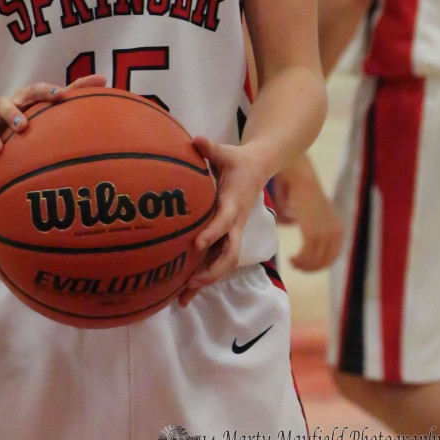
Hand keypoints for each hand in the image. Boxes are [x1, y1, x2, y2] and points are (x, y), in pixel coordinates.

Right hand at [0, 74, 106, 176]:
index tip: (60, 96)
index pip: (34, 90)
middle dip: (12, 112)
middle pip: (4, 102)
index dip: (46, 91)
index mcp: (24, 100)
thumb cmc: (29, 117)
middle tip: (22, 126)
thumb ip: (75, 92)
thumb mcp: (48, 106)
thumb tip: (104, 79)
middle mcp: (4, 109)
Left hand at [177, 135, 266, 306]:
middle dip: (211, 271)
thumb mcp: (226, 152)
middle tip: (189, 282)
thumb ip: (210, 148)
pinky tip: (183, 295)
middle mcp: (235, 223)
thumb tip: (196, 139)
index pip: (224, 222)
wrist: (258, 168)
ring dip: (205, 281)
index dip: (212, 233)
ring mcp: (232, 233)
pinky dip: (202, 278)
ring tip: (181, 300)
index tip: (196, 245)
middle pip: (228, 254)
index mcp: (233, 203)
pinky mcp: (226, 237)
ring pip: (223, 264)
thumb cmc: (237, 160)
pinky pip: (216, 261)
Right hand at [273, 158, 343, 270]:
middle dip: (311, 267)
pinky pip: (307, 255)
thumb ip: (304, 223)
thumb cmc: (299, 188)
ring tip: (292, 262)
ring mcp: (325, 233)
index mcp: (338, 229)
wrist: (299, 177)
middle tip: (296, 266)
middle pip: (325, 260)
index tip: (306, 265)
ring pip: (315, 260)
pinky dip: (299, 260)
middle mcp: (335, 233)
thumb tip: (292, 227)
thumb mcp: (308, 211)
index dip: (320, 264)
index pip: (333, 255)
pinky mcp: (313, 233)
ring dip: (303, 265)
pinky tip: (291, 258)